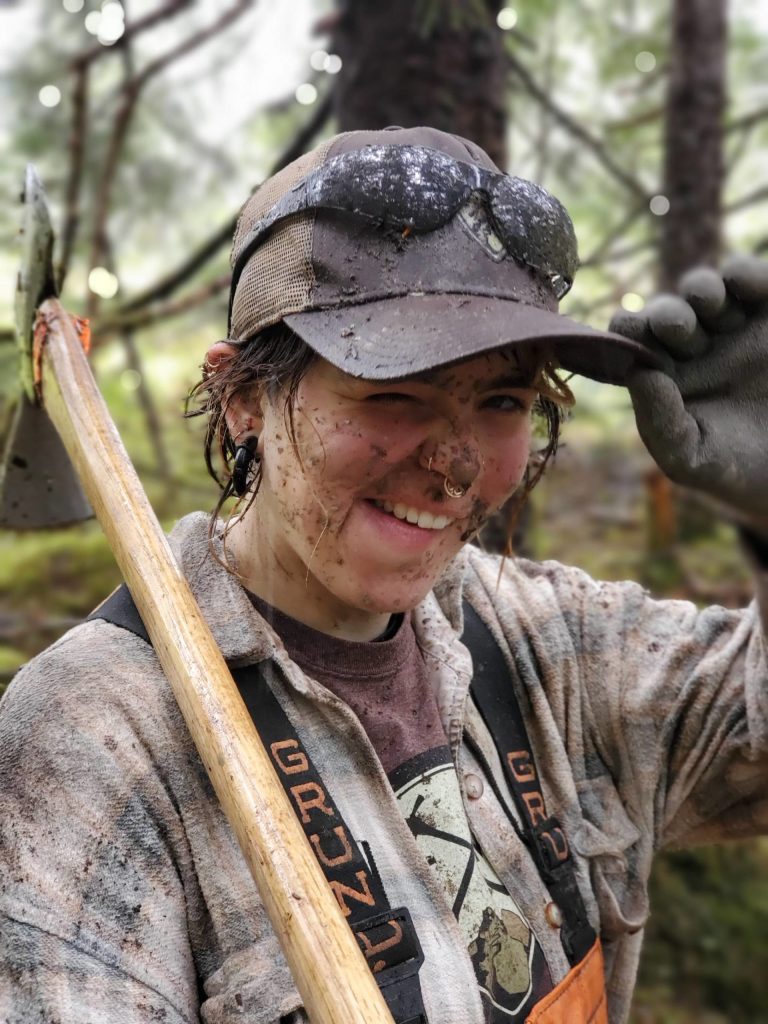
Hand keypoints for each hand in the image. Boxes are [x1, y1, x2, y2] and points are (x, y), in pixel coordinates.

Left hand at [608, 256, 767, 531]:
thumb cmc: (736, 470)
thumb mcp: (690, 459)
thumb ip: (659, 422)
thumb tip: (639, 373)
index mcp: (662, 377)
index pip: (632, 344)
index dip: (625, 331)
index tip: (626, 329)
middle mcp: (692, 347)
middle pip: (665, 313)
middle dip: (666, 314)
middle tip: (676, 328)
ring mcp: (733, 327)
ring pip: (704, 289)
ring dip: (699, 289)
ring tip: (707, 305)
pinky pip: (751, 279)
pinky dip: (744, 274)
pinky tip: (742, 286)